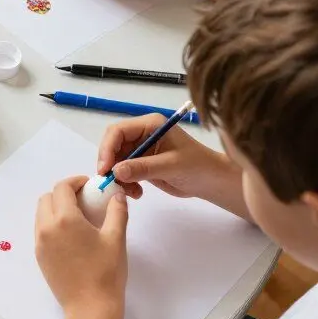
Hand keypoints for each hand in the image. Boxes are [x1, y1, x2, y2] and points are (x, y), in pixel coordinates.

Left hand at [35, 176, 127, 313]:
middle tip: (84, 200)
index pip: (62, 188)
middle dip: (63, 194)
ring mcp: (39, 243)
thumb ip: (117, 211)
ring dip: (55, 208)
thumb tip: (117, 194)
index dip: (75, 182)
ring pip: (41, 214)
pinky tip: (71, 235)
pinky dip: (52, 224)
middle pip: (47, 198)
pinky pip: (41, 231)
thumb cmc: (106, 271)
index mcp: (64, 219)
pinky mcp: (39, 257)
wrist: (90, 308)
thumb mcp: (116, 238)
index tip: (89, 186)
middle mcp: (46, 227)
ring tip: (78, 217)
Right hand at [97, 115, 233, 201]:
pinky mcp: (142, 164)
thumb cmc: (197, 167)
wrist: (212, 182)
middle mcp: (142, 134)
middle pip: (113, 145)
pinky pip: (124, 172)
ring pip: (116, 161)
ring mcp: (141, 150)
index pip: (118, 131)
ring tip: (129, 192)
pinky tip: (136, 193)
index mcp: (149, 125)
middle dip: (110, 164)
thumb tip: (115, 171)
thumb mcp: (170, 166)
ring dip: (118, 177)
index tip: (105, 169)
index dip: (107, 148)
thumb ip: (143, 167)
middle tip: (110, 183)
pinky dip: (125, 183)